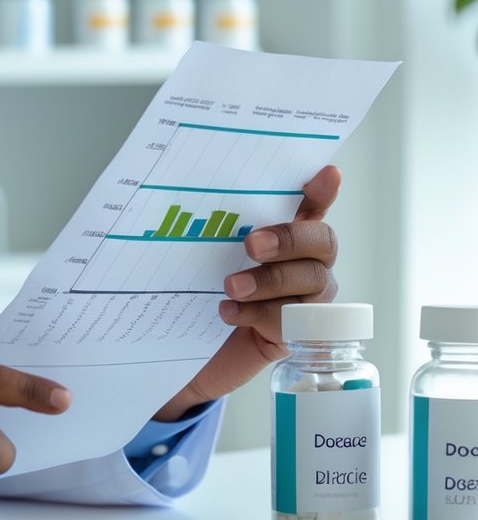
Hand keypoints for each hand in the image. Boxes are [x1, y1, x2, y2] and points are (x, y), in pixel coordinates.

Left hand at [154, 165, 340, 421]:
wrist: (201, 345)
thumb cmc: (210, 289)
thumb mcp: (209, 256)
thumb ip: (217, 230)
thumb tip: (191, 201)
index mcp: (288, 237)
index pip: (314, 207)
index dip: (324, 191)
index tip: (327, 173)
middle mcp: (307, 263)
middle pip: (322, 242)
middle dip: (288, 239)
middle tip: (250, 245)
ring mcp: (309, 299)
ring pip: (311, 281)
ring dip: (269, 281)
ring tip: (231, 286)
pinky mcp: (298, 333)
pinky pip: (292, 320)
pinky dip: (258, 314)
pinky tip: (227, 312)